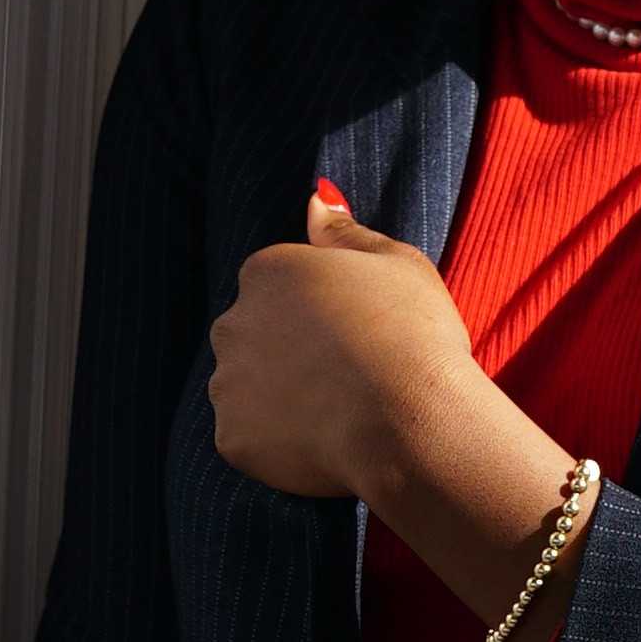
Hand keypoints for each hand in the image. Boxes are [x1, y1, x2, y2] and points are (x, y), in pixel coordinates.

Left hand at [208, 185, 477, 499]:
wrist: (412, 421)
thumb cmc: (413, 333)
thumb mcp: (397, 262)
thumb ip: (345, 232)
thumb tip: (316, 199)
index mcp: (267, 271)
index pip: (278, 286)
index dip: (321, 312)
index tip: (357, 331)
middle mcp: (233, 322)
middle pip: (256, 335)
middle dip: (288, 351)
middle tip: (348, 374)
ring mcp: (228, 383)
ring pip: (247, 388)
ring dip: (281, 397)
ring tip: (339, 411)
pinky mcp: (233, 438)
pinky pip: (251, 438)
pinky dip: (279, 442)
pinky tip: (325, 441)